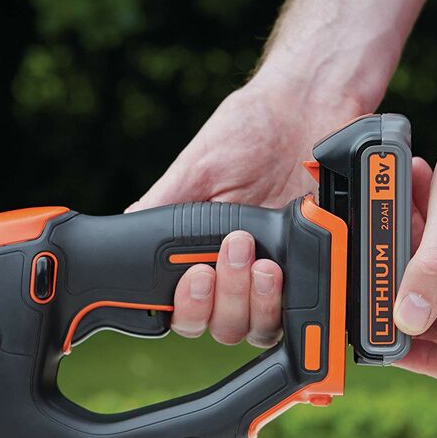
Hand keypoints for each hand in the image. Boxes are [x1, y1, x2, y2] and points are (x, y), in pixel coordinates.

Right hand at [131, 79, 361, 345]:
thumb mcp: (198, 166)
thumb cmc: (249, 132)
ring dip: (254, 301)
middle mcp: (234, 274)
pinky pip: (298, 311)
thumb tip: (127, 232)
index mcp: (200, 255)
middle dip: (224, 297)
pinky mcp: (310, 272)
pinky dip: (288, 299)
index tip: (197, 275)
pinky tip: (283, 269)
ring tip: (262, 263)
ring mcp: (274, 278)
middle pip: (219, 325)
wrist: (308, 109)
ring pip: (256, 328)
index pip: (183, 307)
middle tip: (235, 250)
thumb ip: (163, 205)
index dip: (187, 305)